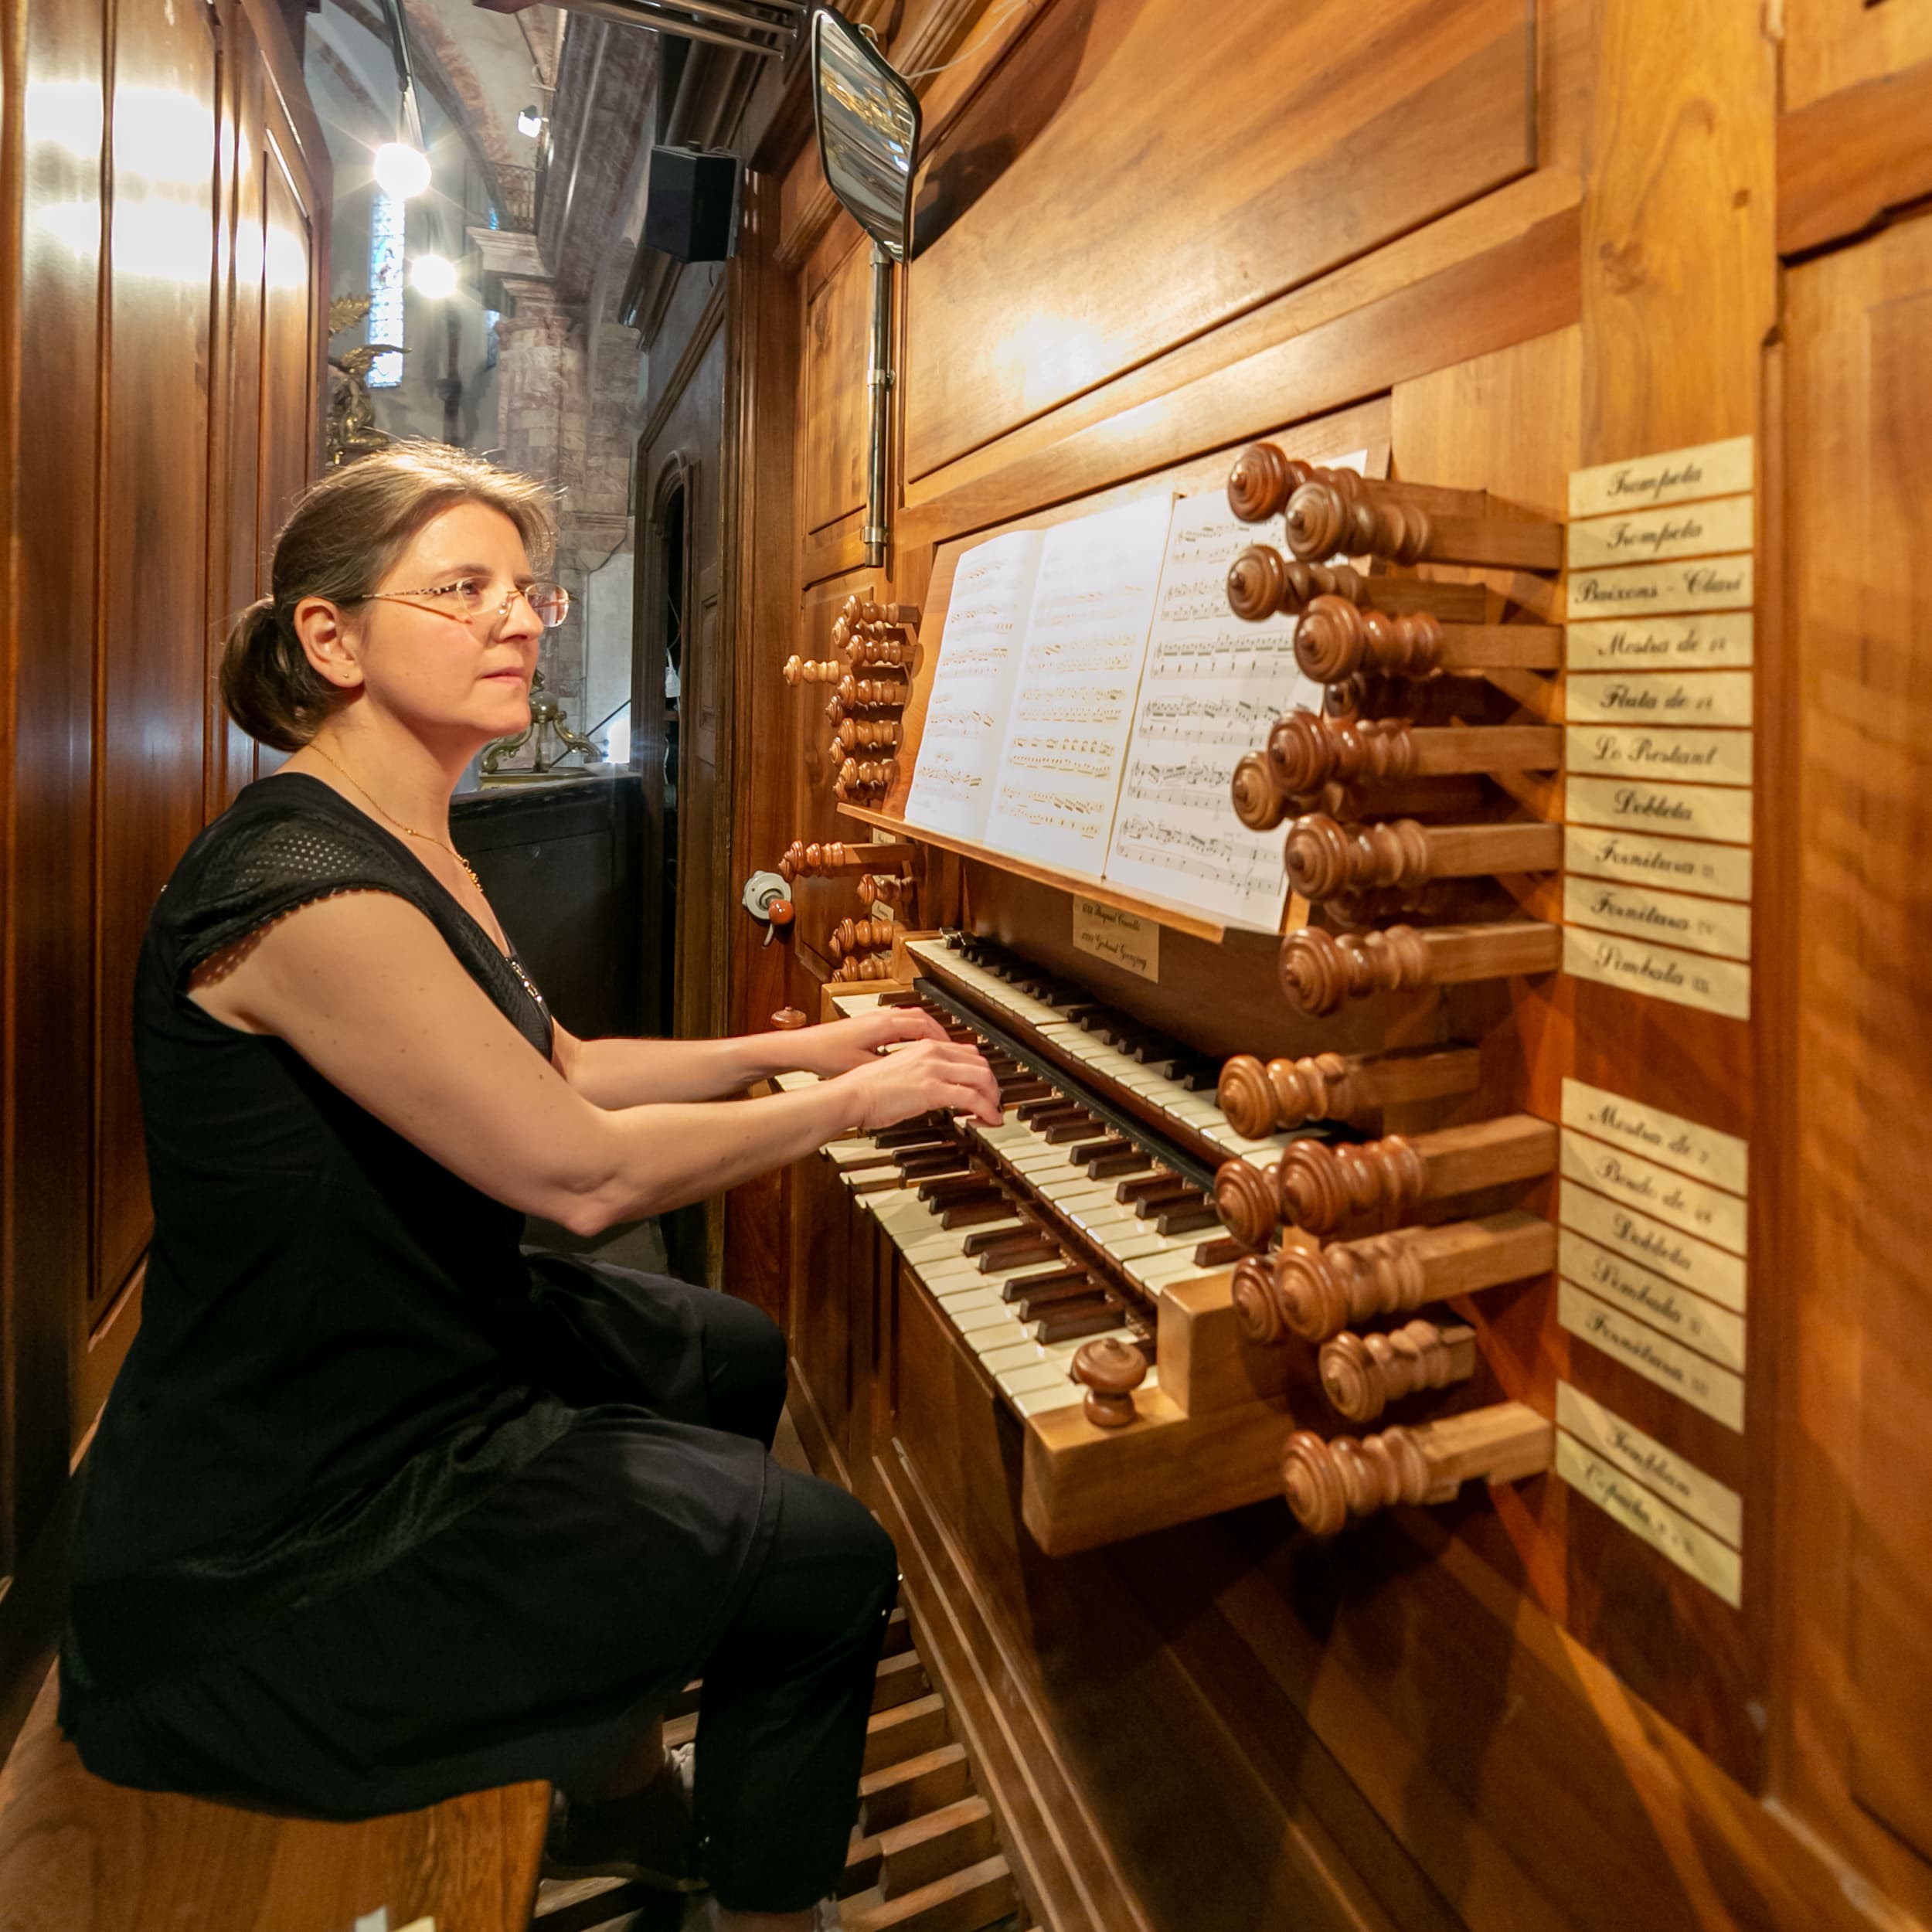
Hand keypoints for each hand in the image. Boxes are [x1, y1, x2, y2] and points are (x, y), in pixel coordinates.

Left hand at [795, 1004, 949, 1076]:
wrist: (802, 1047)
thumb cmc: (827, 1055)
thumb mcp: (865, 1067)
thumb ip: (893, 1068)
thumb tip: (912, 1078)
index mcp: (885, 1024)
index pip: (926, 1026)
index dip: (945, 1041)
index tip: (957, 1055)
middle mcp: (883, 1017)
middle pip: (925, 1020)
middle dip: (943, 1037)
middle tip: (958, 1053)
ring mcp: (876, 1020)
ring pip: (914, 1021)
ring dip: (930, 1035)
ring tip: (942, 1052)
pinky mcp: (869, 1026)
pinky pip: (902, 1026)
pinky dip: (914, 1036)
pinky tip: (915, 1051)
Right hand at [830, 1037, 1002, 1133]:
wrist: (850, 1094)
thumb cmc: (866, 1089)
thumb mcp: (898, 1071)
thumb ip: (919, 1073)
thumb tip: (932, 1087)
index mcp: (924, 1046)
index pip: (966, 1052)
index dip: (981, 1070)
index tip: (984, 1085)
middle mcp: (933, 1053)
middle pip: (980, 1063)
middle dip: (992, 1084)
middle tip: (994, 1101)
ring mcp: (934, 1070)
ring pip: (982, 1078)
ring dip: (993, 1097)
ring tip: (994, 1112)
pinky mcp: (933, 1090)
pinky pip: (972, 1098)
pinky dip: (987, 1109)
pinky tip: (989, 1119)